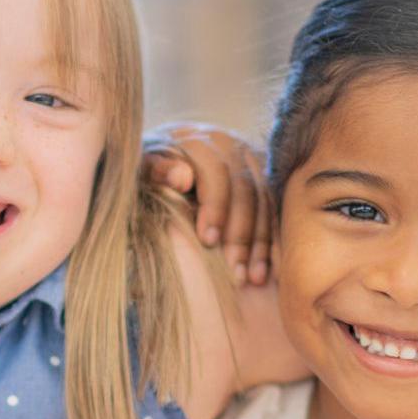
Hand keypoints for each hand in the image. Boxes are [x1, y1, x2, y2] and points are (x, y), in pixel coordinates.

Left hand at [142, 123, 272, 283]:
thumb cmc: (147, 173)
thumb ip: (155, 170)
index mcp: (198, 140)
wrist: (162, 164)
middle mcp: (230, 144)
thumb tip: (182, 177)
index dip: (215, 206)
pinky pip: (275, 210)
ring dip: (260, 242)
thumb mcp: (142, 169)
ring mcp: (250, 159)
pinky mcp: (264, 177)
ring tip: (252, 278)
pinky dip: (272, 241)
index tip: (208, 240)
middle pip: (245, 188)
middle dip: (240, 232)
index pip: (216, 171)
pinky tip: (267, 270)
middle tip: (233, 270)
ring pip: (264, 201)